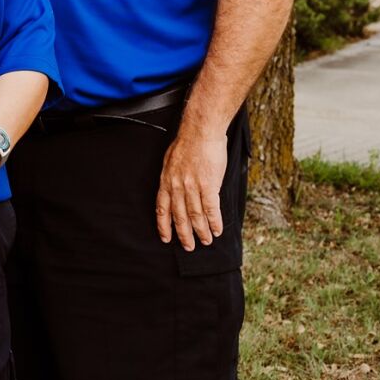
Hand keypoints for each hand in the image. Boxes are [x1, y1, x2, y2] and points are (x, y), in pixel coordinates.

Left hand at [157, 127, 227, 248]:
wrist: (200, 132)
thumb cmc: (187, 143)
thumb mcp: (170, 161)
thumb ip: (172, 177)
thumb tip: (174, 189)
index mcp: (166, 181)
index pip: (162, 208)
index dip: (164, 225)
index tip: (165, 238)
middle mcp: (177, 186)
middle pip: (179, 216)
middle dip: (184, 234)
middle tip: (188, 247)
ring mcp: (192, 186)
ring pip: (196, 216)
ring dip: (202, 231)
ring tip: (206, 240)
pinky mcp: (209, 185)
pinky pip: (211, 209)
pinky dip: (214, 222)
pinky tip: (217, 230)